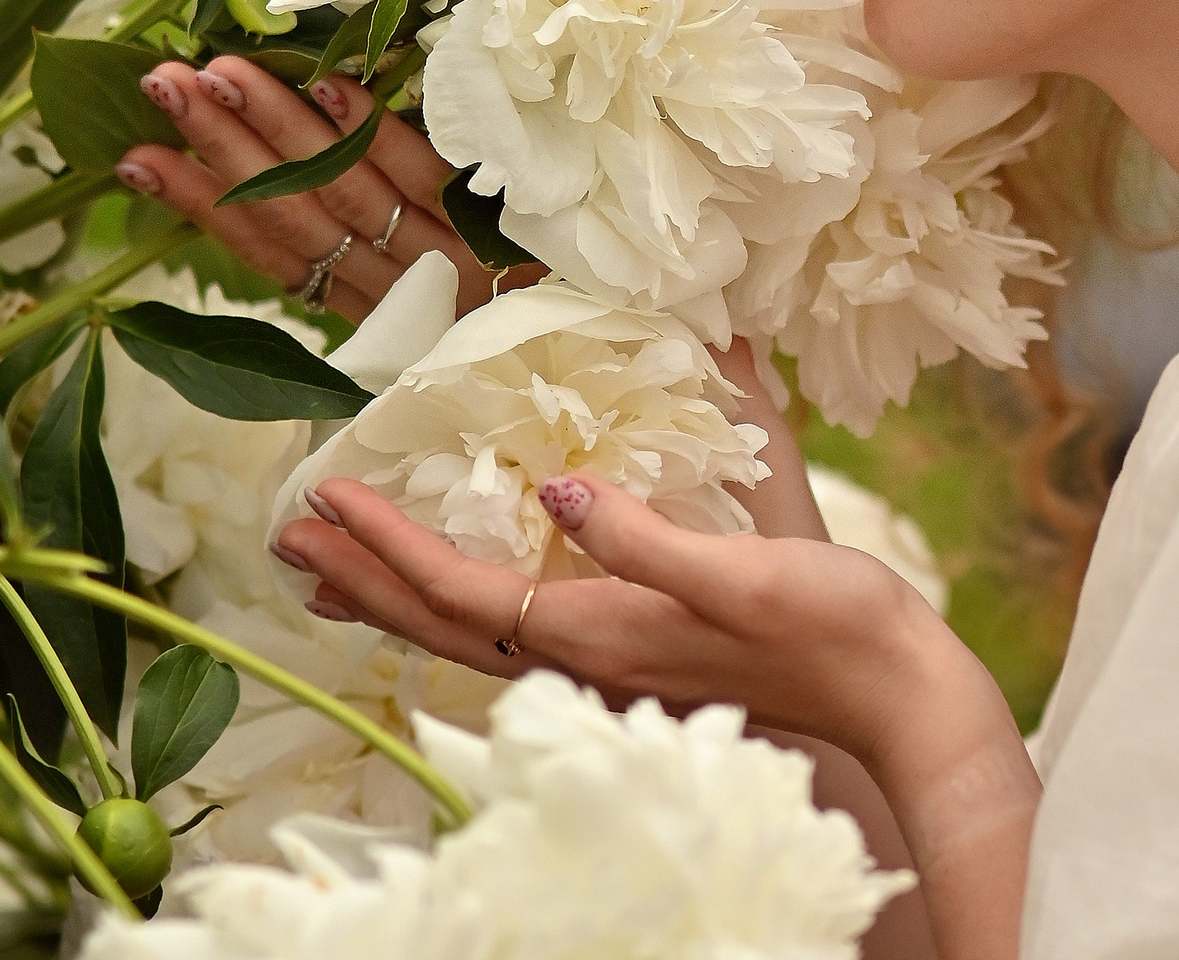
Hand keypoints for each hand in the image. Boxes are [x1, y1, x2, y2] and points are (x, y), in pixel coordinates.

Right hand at [120, 57, 524, 319]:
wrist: (628, 337)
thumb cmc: (533, 312)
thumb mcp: (442, 301)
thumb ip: (381, 251)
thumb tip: (304, 153)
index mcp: (377, 308)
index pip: (272, 252)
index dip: (202, 205)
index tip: (135, 157)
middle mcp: (401, 286)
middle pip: (294, 211)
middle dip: (220, 146)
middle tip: (161, 83)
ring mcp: (449, 260)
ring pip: (343, 192)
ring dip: (275, 128)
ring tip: (214, 72)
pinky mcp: (505, 234)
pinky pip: (429, 183)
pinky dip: (376, 136)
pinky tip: (331, 86)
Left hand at [277, 474, 960, 756]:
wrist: (890, 690)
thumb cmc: (825, 621)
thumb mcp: (737, 564)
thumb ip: (641, 535)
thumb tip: (559, 488)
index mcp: (599, 632)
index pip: (462, 590)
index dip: (388, 547)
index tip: (327, 499)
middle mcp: (587, 661)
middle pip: (444, 626)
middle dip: (362, 580)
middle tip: (288, 536)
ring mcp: (609, 670)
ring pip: (471, 638)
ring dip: (397, 600)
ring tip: (337, 573)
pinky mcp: (635, 662)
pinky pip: (513, 639)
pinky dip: (459, 610)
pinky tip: (462, 597)